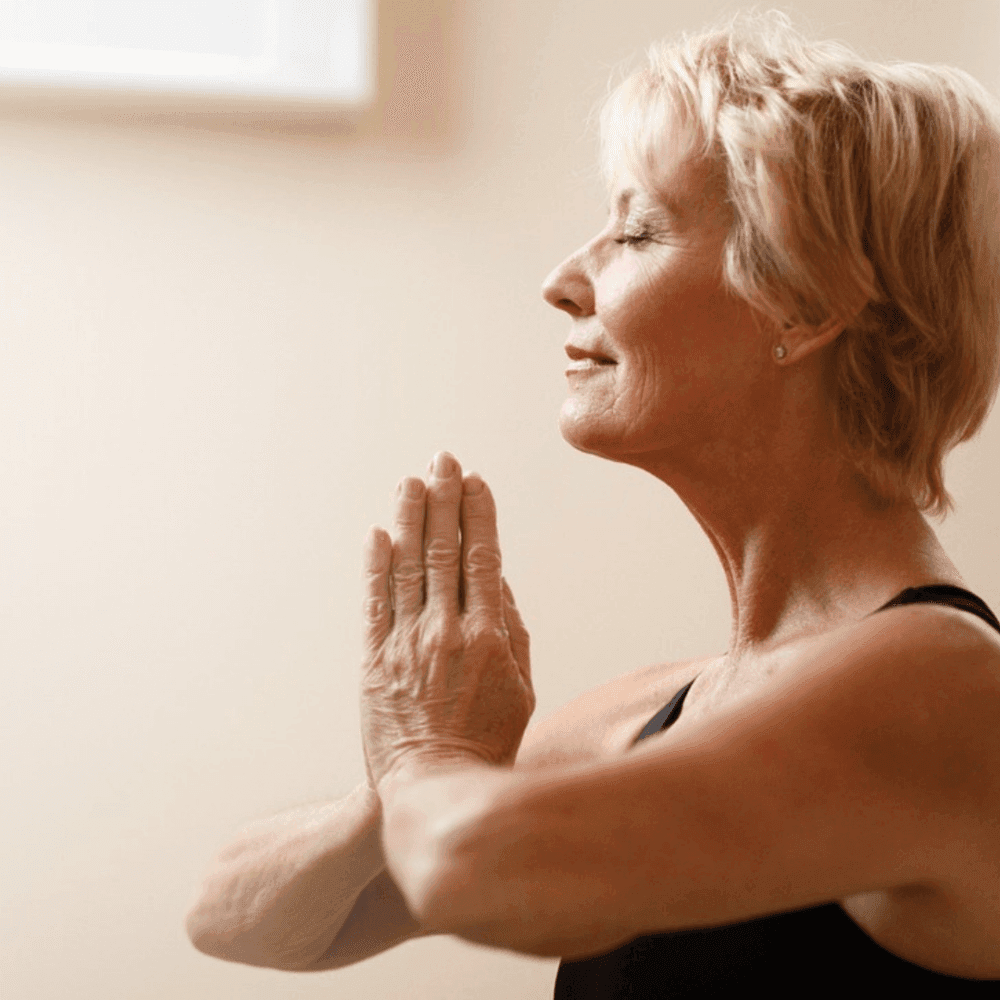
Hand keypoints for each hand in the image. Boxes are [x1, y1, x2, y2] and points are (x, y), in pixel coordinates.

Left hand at [360, 452, 533, 795]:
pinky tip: (378, 534)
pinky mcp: (374, 660)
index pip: (482, 559)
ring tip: (411, 482)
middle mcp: (444, 631)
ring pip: (405, 566)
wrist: (432, 788)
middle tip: (443, 461)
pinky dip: (375, 565)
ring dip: (408, 519)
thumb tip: (497, 581)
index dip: (478, 516)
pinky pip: (373, 602)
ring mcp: (404, 643)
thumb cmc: (487, 741)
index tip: (476, 483)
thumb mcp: (521, 688)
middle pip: (442, 550)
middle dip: (443, 500)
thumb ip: (511, 630)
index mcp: (488, 636)